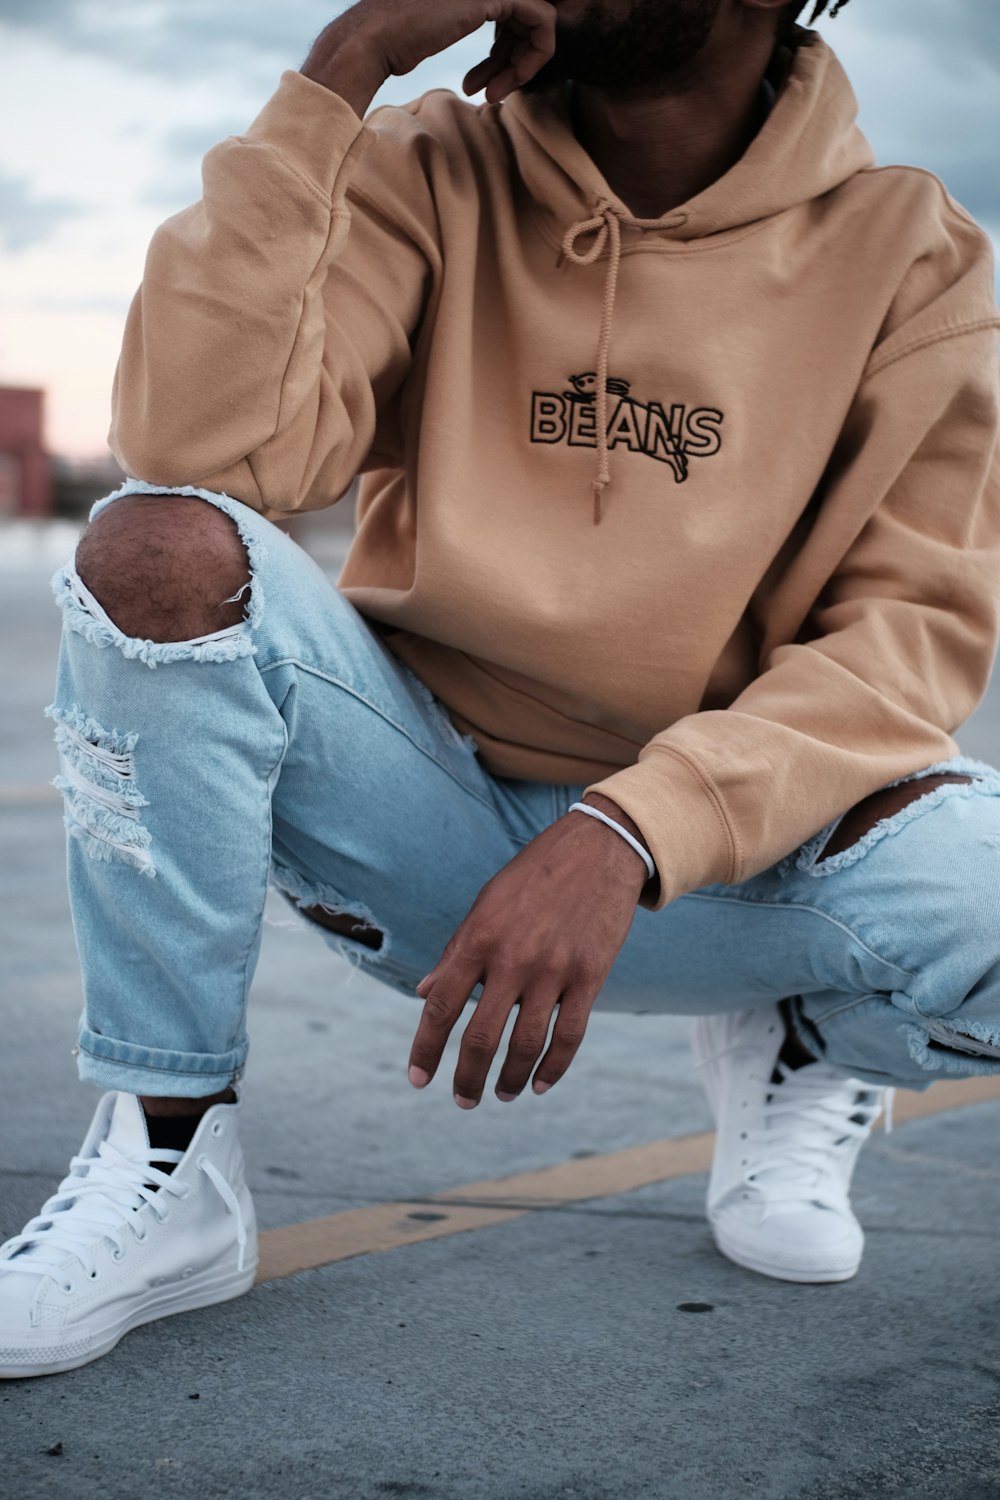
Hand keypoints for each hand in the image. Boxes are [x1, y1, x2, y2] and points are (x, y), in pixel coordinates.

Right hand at [302, 0, 556, 114]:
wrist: (375, 38)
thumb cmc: (396, 40)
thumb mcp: (441, 25)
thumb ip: (467, 18)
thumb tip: (499, 43)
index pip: (513, 10)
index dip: (508, 48)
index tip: (489, 79)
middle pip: (525, 17)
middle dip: (514, 59)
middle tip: (494, 91)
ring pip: (537, 21)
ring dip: (520, 65)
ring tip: (493, 94)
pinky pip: (542, 21)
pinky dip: (531, 58)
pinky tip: (505, 84)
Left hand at [408, 794, 651, 1107]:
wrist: (599, 848)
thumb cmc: (534, 876)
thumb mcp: (485, 905)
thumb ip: (456, 952)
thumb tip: (426, 993)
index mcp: (478, 938)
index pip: (441, 1006)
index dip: (425, 1048)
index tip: (417, 1079)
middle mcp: (512, 958)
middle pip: (481, 1037)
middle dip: (466, 1077)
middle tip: (462, 1100)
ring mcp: (554, 969)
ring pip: (526, 1044)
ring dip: (510, 1080)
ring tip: (502, 1095)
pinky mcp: (591, 975)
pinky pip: (570, 1034)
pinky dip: (554, 1067)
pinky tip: (540, 1083)